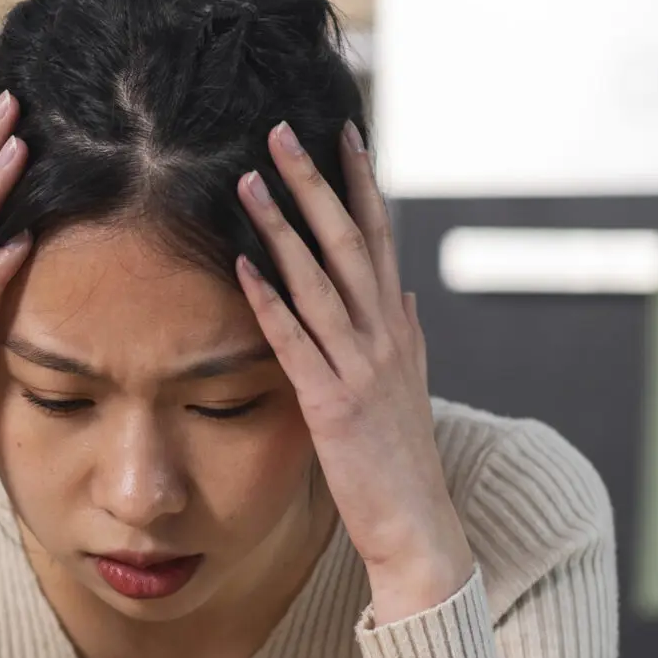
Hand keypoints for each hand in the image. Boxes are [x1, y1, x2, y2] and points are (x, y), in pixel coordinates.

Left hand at [235, 121, 473, 623]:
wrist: (416, 524)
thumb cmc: (399, 458)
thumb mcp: (406, 386)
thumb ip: (400, 337)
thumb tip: (400, 294)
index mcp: (398, 326)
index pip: (382, 236)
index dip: (361, 183)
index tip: (342, 133)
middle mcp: (385, 335)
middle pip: (351, 240)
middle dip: (315, 183)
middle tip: (281, 133)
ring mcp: (361, 368)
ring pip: (320, 281)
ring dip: (282, 228)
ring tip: (247, 184)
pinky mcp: (332, 405)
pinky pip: (296, 343)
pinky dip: (270, 302)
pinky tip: (241, 269)